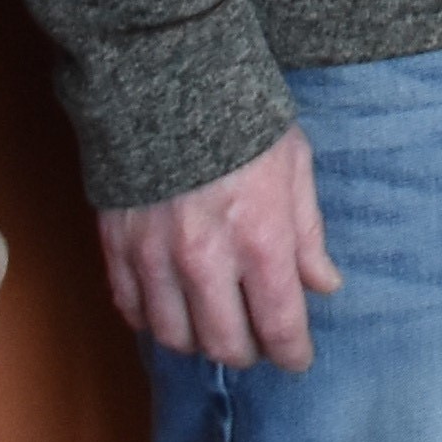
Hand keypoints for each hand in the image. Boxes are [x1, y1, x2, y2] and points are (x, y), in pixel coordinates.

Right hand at [97, 124, 341, 371]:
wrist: (168, 81)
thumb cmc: (243, 120)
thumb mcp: (294, 167)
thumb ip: (308, 235)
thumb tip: (325, 285)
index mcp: (259, 239)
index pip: (279, 325)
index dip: (292, 353)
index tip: (297, 360)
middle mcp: (206, 259)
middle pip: (224, 343)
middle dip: (247, 353)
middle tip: (257, 345)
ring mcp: (155, 256)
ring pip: (174, 335)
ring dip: (198, 342)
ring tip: (214, 330)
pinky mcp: (116, 246)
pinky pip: (131, 308)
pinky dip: (151, 320)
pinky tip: (170, 311)